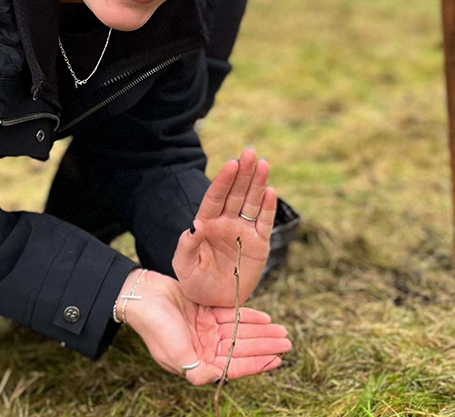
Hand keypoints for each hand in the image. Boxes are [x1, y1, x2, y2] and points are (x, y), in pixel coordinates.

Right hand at [122, 269, 289, 385]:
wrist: (140, 295)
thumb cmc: (155, 326)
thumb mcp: (175, 353)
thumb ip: (196, 369)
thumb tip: (216, 379)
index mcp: (196, 362)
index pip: (232, 366)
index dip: (256, 364)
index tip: (277, 360)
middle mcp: (203, 347)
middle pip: (240, 348)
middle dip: (264, 346)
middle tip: (288, 342)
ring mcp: (204, 330)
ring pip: (239, 332)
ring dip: (261, 332)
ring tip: (282, 331)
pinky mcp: (204, 311)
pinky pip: (231, 316)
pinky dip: (248, 317)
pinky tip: (265, 318)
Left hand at [173, 149, 277, 306]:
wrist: (214, 301)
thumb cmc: (195, 282)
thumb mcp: (184, 266)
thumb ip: (187, 246)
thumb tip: (196, 225)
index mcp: (207, 223)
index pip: (216, 197)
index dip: (223, 180)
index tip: (230, 163)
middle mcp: (226, 222)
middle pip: (236, 193)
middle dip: (242, 173)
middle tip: (250, 152)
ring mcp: (243, 231)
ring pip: (251, 202)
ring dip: (258, 183)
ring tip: (263, 163)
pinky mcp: (259, 244)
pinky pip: (264, 222)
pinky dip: (267, 207)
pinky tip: (270, 191)